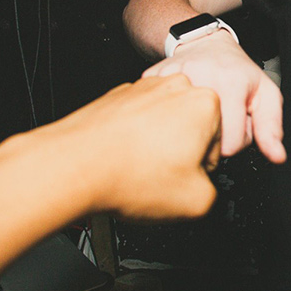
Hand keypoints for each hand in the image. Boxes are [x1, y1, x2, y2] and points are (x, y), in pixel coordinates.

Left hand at [45, 74, 222, 219]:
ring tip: (137, 171)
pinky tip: (121, 161)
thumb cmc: (129, 175)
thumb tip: (204, 191)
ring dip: (154, 148)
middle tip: (160, 177)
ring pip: (161, 126)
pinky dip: (131, 141)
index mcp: (204, 104)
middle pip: (190, 131)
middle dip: (179, 155)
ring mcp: (142, 89)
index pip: (217, 146)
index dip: (200, 172)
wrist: (73, 166)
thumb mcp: (197, 202)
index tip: (184, 180)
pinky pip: (135, 123)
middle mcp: (174, 88)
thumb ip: (214, 195)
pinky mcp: (116, 97)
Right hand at [143, 30, 285, 162]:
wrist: (204, 43)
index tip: (233, 127)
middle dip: (210, 137)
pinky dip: (166, 117)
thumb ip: (272, 127)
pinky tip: (178, 105)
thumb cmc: (236, 72)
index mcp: (230, 84)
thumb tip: (277, 156)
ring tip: (197, 112)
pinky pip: (155, 118)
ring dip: (187, 128)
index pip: (229, 146)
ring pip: (176, 134)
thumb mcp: (265, 94)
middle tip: (215, 118)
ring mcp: (172, 79)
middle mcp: (200, 79)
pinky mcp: (150, 80)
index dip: (234, 143)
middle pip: (201, 141)